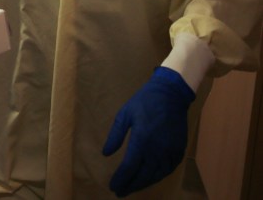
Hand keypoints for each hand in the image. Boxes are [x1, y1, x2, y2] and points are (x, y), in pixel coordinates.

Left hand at [102, 67, 195, 196]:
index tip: (113, 187)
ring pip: (156, 175)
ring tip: (133, 187)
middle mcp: (157, 150)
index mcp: (142, 140)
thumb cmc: (143, 102)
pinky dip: (158, 176)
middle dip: (131, 185)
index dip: (121, 179)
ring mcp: (170, 151)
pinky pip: (168, 169)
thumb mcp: (124, 115)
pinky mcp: (179, 150)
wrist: (170, 95)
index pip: (129, 167)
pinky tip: (150, 178)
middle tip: (120, 192)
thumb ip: (115, 136)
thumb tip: (106, 154)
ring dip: (144, 183)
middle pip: (143, 175)